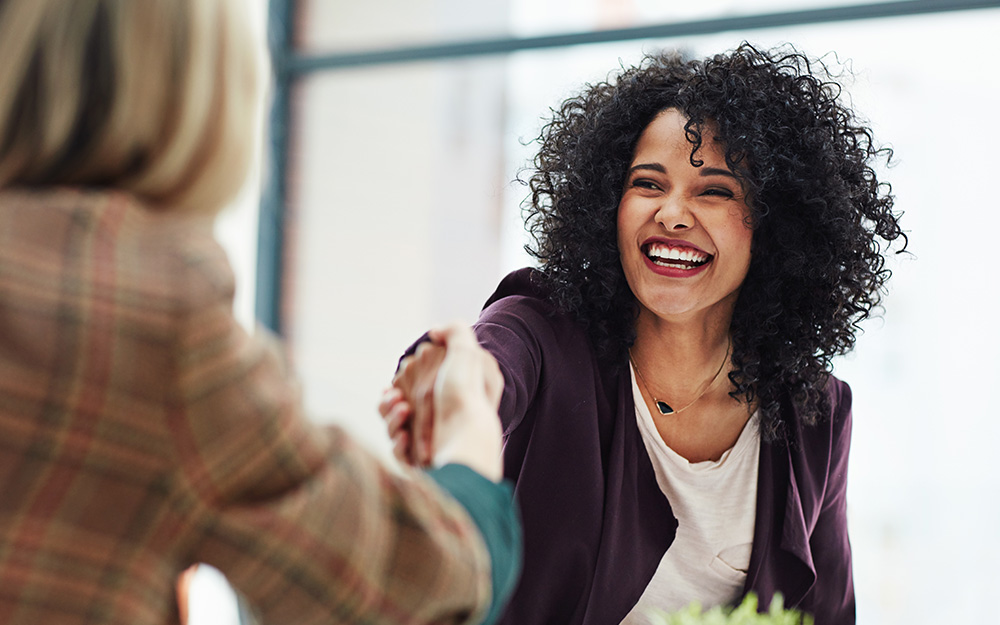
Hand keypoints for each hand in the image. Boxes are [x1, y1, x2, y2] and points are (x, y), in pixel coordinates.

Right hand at [379, 323, 503, 480]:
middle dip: (390, 401)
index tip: (399, 379)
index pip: (414, 388)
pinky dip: (398, 443)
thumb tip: (434, 332)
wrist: (466, 439)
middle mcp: (439, 420)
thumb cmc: (466, 396)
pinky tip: (405, 436)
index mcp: (448, 397)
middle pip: (398, 407)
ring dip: (391, 418)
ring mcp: (429, 443)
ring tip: (403, 411)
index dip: (402, 382)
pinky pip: (399, 452)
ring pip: (394, 428)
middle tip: (397, 398)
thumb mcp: (467, 353)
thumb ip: (454, 332)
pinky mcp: (421, 463)